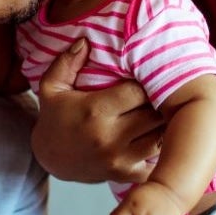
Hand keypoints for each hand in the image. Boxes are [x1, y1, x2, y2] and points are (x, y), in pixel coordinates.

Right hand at [32, 38, 164, 183]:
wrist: (52, 159)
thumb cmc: (56, 117)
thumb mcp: (51, 87)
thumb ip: (67, 62)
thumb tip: (85, 41)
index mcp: (95, 111)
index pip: (137, 92)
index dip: (145, 83)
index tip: (145, 79)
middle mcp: (109, 137)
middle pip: (154, 114)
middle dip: (159, 103)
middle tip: (161, 94)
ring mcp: (119, 159)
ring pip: (161, 138)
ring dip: (164, 124)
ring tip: (162, 112)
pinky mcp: (126, 174)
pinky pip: (156, 161)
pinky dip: (162, 149)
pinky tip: (156, 135)